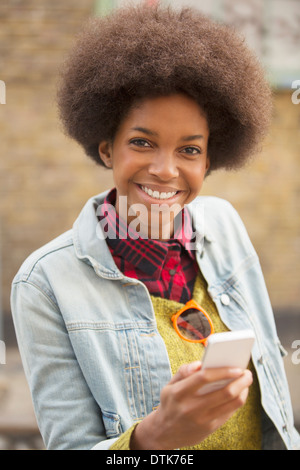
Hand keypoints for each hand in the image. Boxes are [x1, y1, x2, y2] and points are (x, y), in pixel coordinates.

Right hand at [130, 361, 252, 449]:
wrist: (164, 433)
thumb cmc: (170, 403)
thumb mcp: (169, 385)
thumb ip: (184, 371)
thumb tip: (200, 363)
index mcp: (180, 392)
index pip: (204, 377)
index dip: (223, 370)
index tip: (236, 366)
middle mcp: (192, 407)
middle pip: (225, 392)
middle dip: (241, 380)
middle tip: (247, 373)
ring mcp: (203, 419)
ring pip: (232, 403)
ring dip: (243, 390)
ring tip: (245, 381)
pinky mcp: (210, 428)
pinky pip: (230, 412)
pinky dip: (238, 400)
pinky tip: (240, 392)